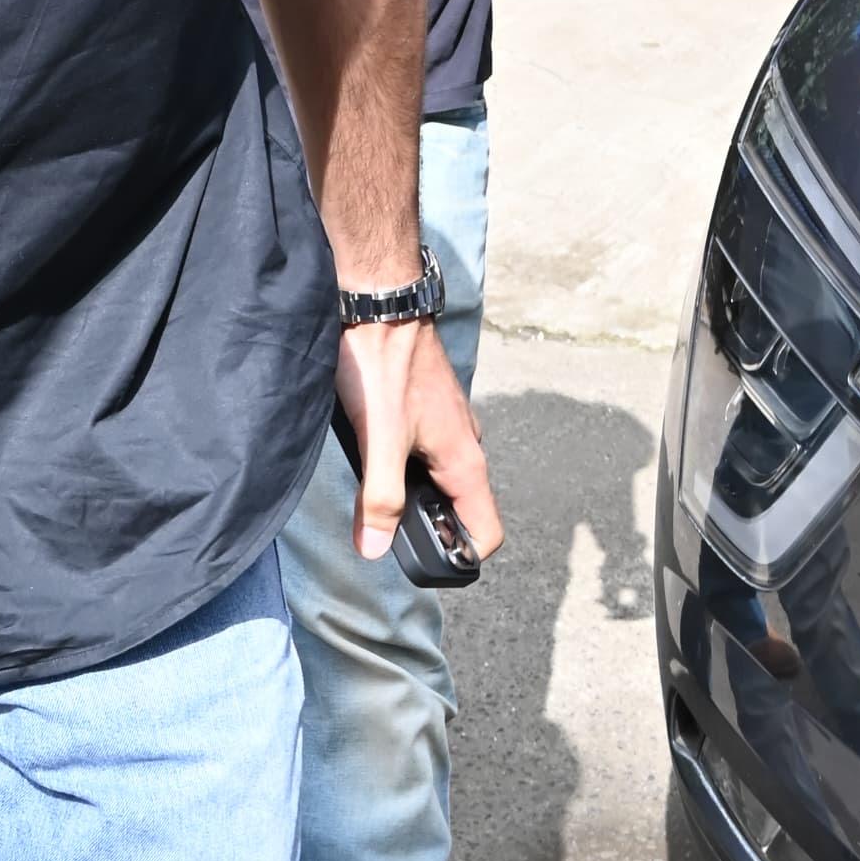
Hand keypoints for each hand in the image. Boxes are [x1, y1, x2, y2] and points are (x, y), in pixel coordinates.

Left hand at [335, 317, 501, 569]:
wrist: (379, 302)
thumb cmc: (383, 366)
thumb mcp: (379, 440)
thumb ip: (380, 498)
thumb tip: (376, 550)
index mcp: (466, 460)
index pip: (487, 531)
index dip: (460, 554)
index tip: (424, 559)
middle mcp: (466, 443)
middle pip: (462, 508)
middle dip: (430, 526)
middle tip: (383, 528)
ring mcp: (449, 423)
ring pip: (442, 477)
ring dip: (414, 493)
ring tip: (373, 489)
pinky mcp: (429, 406)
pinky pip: (426, 450)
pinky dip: (405, 462)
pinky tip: (372, 452)